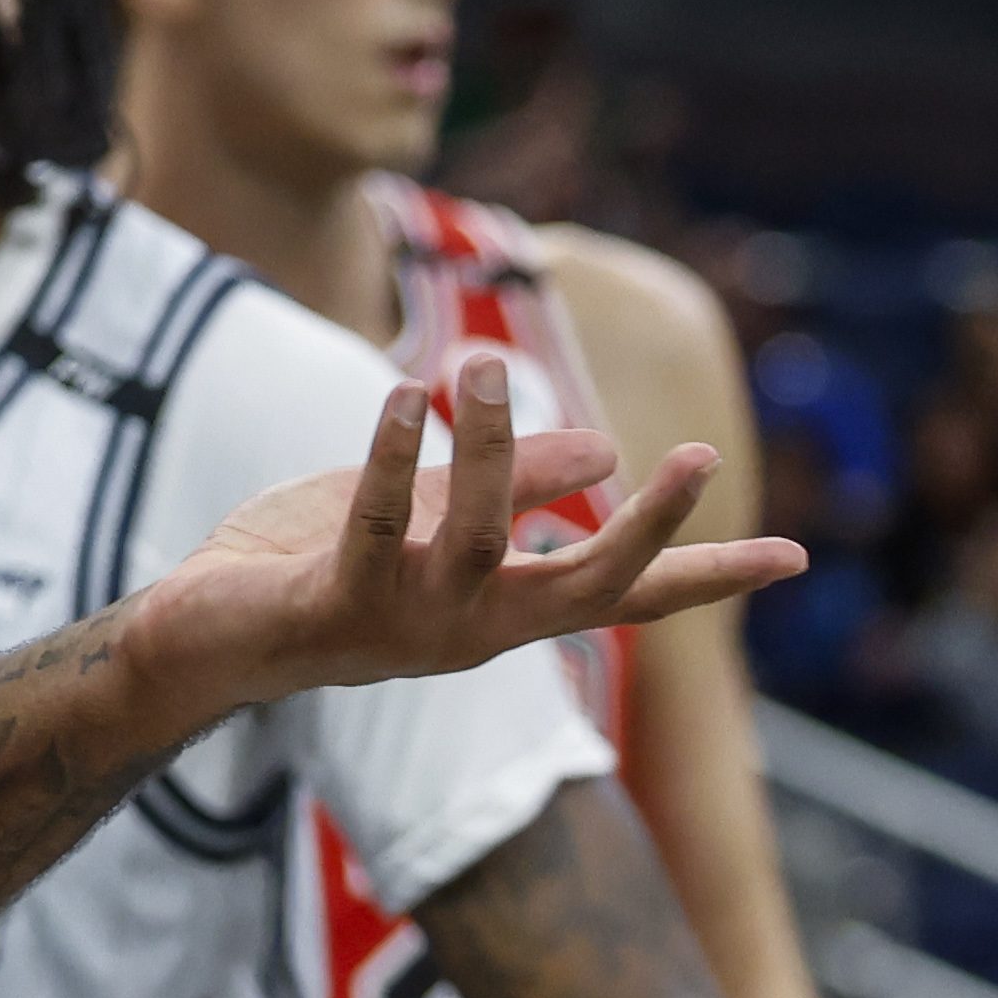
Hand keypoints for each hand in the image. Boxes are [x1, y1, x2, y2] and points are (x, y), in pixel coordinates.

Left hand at [147, 355, 804, 714]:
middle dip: (647, 527)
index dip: (708, 576)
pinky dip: (392, 460)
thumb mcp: (429, 514)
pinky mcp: (334, 606)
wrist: (200, 635)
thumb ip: (511, 483)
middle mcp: (472, 630)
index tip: (798, 557)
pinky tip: (403, 397)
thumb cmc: (317, 566)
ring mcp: (406, 627)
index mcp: (504, 608)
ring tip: (476, 363)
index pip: (627, 593)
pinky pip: (377, 528)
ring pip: (478, 542)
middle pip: (587, 588)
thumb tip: (607, 447)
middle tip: (705, 455)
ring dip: (486, 448)